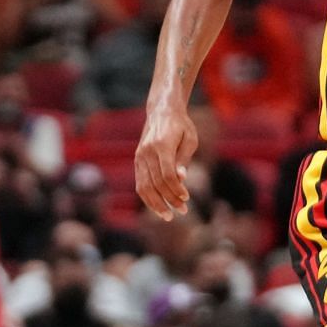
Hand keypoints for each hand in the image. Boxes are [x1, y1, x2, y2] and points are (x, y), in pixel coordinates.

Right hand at [135, 102, 196, 219]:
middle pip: (156, 183)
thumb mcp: (189, 139)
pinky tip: (158, 207)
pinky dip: (148, 198)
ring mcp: (139, 156)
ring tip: (169, 216)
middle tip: (183, 211)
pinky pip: (140, 184)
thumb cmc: (181, 125)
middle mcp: (147, 151)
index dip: (176, 189)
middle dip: (170, 199)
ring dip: (156, 204)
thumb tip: (181, 179)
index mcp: (161, 145)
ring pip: (144, 186)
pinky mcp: (137, 160)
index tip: (187, 198)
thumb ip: (184, 159)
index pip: (167, 174)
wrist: (162, 111)